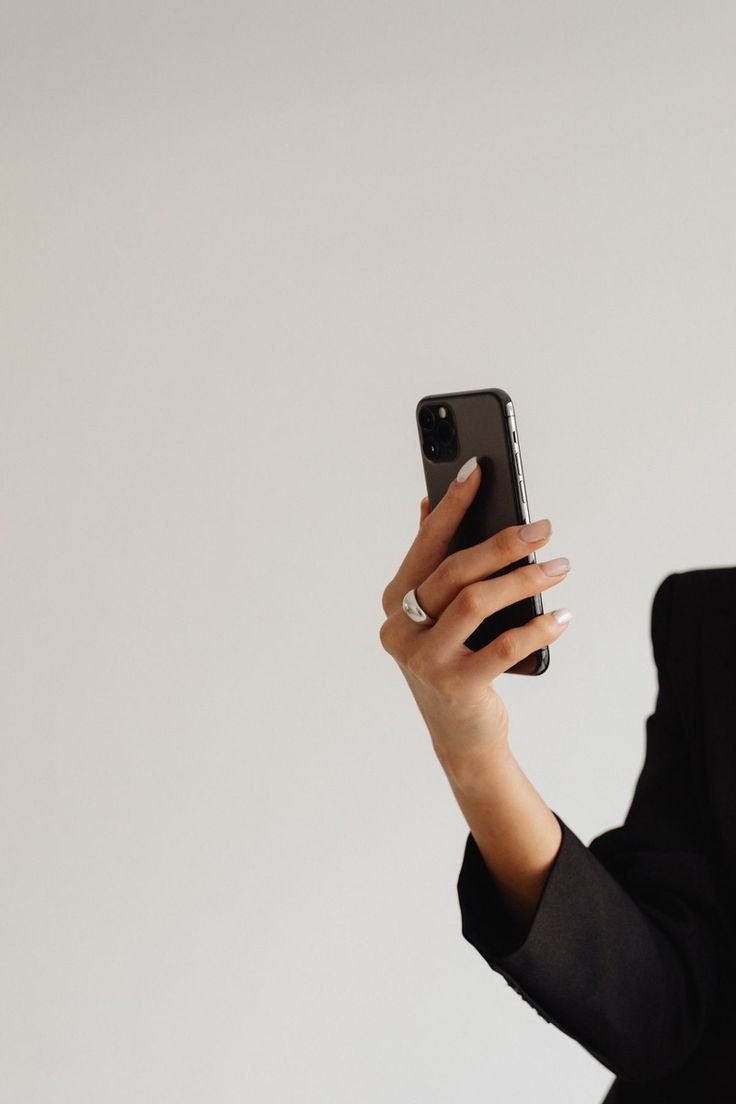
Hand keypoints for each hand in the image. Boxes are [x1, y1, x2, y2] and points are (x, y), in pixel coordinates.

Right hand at [379, 457, 571, 774]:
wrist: (462, 736)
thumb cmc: (455, 661)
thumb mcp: (440, 614)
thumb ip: (435, 563)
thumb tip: (429, 503)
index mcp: (396, 601)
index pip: (427, 543)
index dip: (452, 504)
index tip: (479, 469)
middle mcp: (401, 627)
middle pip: (454, 571)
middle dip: (503, 543)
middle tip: (543, 529)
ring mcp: (423, 659)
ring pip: (476, 602)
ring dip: (524, 580)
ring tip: (559, 568)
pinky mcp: (454, 686)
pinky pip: (503, 646)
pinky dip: (537, 628)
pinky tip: (561, 618)